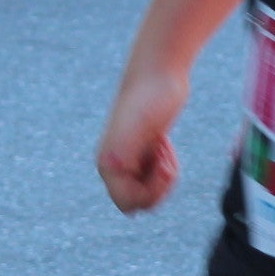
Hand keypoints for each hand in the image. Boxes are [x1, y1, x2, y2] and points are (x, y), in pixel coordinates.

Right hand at [97, 67, 188, 213]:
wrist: (160, 72)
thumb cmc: (150, 98)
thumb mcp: (138, 131)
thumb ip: (124, 159)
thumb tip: (119, 185)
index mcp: (108, 164)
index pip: (128, 203)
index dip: (151, 192)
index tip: (163, 166)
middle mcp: (114, 164)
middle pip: (139, 200)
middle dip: (159, 185)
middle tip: (165, 158)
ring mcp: (129, 157)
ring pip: (148, 189)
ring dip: (163, 176)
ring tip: (164, 147)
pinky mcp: (143, 149)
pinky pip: (155, 175)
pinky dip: (166, 166)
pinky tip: (163, 143)